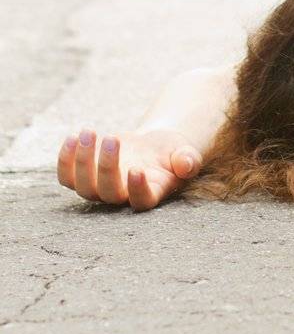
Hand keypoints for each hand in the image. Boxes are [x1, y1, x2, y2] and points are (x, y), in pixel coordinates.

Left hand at [56, 127, 202, 210]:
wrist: (153, 150)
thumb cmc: (172, 154)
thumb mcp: (186, 152)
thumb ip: (188, 160)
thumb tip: (186, 163)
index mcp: (151, 193)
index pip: (141, 201)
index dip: (137, 189)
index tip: (136, 168)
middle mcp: (123, 197)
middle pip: (108, 193)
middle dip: (106, 166)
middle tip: (112, 139)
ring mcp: (101, 190)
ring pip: (84, 188)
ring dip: (82, 161)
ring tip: (89, 132)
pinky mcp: (85, 178)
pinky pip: (68, 177)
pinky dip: (65, 160)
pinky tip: (73, 137)